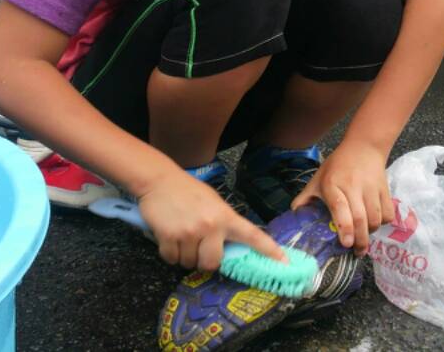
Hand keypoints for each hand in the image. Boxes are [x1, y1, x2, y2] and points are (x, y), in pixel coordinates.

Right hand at [137, 168, 285, 270]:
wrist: (159, 180)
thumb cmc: (187, 191)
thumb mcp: (213, 202)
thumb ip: (222, 222)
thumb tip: (227, 247)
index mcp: (225, 216)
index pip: (252, 235)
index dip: (269, 250)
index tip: (283, 262)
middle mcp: (211, 226)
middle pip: (213, 263)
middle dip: (204, 261)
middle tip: (198, 248)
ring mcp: (190, 232)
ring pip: (189, 263)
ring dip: (184, 255)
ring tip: (180, 236)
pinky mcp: (169, 237)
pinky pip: (171, 259)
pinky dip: (169, 253)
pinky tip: (168, 237)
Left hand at [291, 139, 393, 255]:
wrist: (363, 147)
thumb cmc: (337, 166)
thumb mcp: (318, 179)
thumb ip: (306, 198)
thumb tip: (294, 215)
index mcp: (333, 184)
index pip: (340, 207)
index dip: (344, 227)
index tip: (345, 244)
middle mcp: (353, 186)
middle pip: (360, 218)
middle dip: (360, 239)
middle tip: (357, 251)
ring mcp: (371, 188)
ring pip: (375, 218)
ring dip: (370, 232)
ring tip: (364, 237)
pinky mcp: (385, 189)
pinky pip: (388, 213)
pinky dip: (383, 222)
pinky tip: (375, 222)